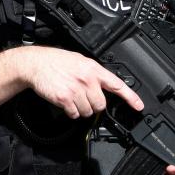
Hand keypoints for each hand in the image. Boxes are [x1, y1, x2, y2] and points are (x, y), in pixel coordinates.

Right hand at [20, 45, 143, 118]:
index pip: (117, 85)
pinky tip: (65, 102)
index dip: (130, 97)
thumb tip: (104, 84)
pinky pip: (74, 114)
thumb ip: (93, 73)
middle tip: (84, 97)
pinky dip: (70, 112)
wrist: (36, 64)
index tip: (139, 106)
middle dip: (93, 105)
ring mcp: (76, 90)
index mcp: (93, 69)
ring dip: (80, 109)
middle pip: (101, 105)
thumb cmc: (56, 61)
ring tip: (72, 97)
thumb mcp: (80, 61)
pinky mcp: (65, 99)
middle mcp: (87, 80)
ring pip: (87, 111)